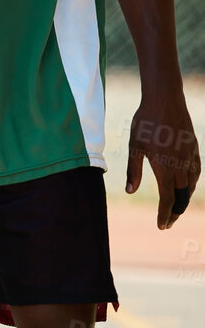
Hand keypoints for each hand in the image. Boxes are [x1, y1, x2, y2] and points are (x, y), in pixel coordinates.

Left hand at [126, 93, 199, 229]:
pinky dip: (192, 184)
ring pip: (191, 186)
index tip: (161, 226)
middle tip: (168, 222)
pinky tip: (187, 186)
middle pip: (181, 197)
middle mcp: (181, 166)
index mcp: (164, 168)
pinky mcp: (195, 149)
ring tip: (176, 208)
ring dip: (184, 199)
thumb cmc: (144, 123)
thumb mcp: (134, 147)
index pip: (167, 200)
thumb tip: (130, 192)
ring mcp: (190, 158)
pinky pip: (196, 173)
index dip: (164, 215)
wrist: (165, 101)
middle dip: (175, 212)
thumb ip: (133, 171)